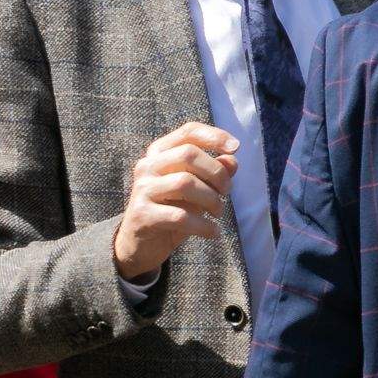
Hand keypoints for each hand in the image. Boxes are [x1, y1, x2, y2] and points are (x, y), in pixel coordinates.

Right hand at [114, 121, 238, 281]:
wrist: (140, 244)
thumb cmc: (172, 210)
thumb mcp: (197, 190)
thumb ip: (213, 173)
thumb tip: (232, 160)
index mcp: (159, 154)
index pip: (187, 133)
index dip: (214, 136)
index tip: (236, 148)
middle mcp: (147, 166)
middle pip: (188, 154)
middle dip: (216, 173)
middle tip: (226, 192)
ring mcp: (143, 189)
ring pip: (185, 183)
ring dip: (212, 200)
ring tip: (217, 212)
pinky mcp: (143, 214)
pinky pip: (181, 216)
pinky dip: (204, 226)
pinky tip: (213, 231)